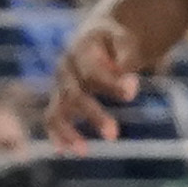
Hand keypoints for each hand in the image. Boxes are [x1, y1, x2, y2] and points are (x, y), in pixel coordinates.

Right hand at [46, 18, 141, 146]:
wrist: (99, 35)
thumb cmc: (115, 39)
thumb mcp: (124, 40)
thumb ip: (126, 56)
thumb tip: (127, 79)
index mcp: (80, 50)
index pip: (92, 71)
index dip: (111, 83)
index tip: (133, 92)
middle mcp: (65, 68)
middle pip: (74, 95)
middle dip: (92, 115)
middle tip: (114, 135)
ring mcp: (61, 84)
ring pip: (57, 110)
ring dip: (68, 131)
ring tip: (83, 151)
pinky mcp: (62, 99)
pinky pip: (54, 118)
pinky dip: (57, 135)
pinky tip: (63, 151)